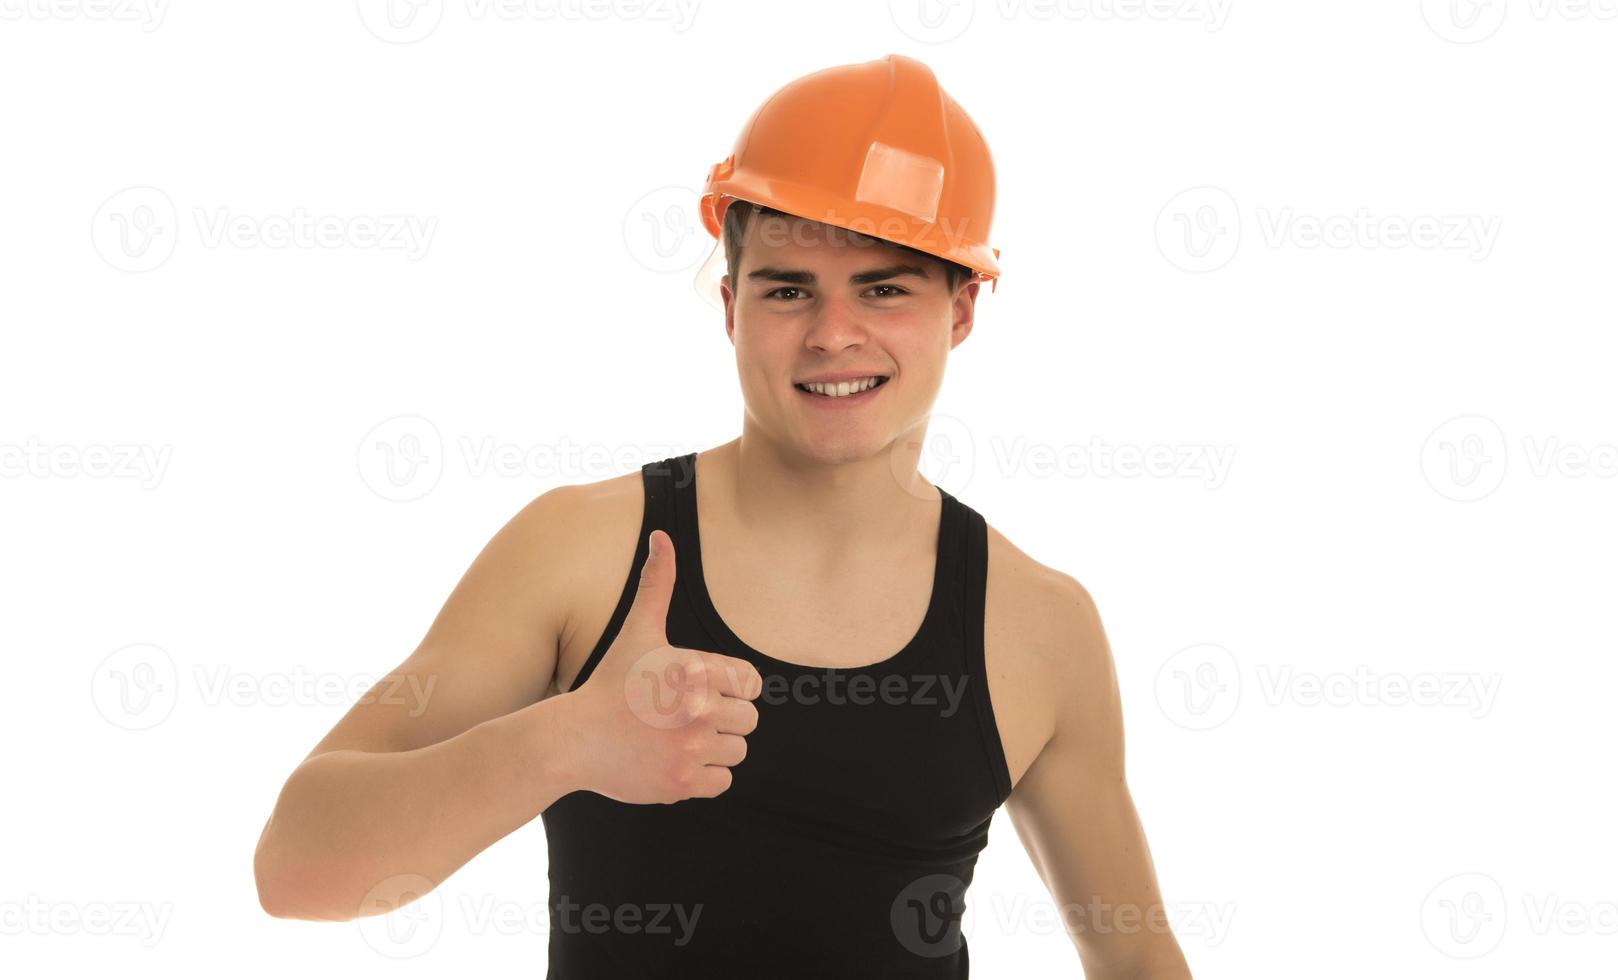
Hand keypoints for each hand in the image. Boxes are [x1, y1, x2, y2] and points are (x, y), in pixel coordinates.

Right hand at [561, 528, 762, 803]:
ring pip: (736, 752)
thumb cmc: (611, 682)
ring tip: (680, 737)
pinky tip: (675, 759)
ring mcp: (691, 749)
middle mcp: (699, 709)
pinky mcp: (682, 782)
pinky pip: (722, 781)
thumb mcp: (638, 630)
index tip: (699, 690)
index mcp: (696, 669)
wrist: (574, 739)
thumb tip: (661, 535)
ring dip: (715, 747)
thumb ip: (657, 582)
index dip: (729, 687)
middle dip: (723, 718)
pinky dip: (705, 776)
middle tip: (685, 716)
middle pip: (748, 721)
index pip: (751, 684)